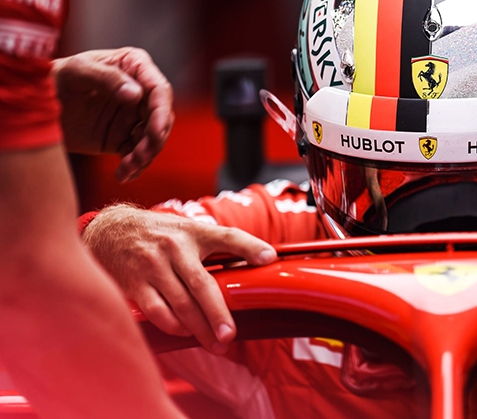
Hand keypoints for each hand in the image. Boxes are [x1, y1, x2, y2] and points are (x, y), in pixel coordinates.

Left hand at [53, 48, 173, 182]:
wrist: (34, 106)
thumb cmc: (54, 79)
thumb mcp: (77, 72)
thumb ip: (107, 78)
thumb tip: (136, 94)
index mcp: (134, 67)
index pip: (159, 90)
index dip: (161, 113)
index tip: (154, 133)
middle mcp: (139, 91)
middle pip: (161, 118)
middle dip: (154, 141)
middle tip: (138, 157)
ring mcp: (133, 116)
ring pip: (153, 139)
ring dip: (145, 157)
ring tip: (125, 169)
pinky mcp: (123, 137)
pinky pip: (138, 154)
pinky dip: (135, 168)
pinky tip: (123, 175)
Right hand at [83, 205, 277, 354]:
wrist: (110, 230)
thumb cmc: (160, 233)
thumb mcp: (190, 229)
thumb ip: (221, 243)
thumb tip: (262, 259)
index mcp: (193, 233)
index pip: (227, 236)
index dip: (250, 246)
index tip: (270, 258)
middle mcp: (174, 248)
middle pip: (202, 284)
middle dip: (218, 313)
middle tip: (230, 336)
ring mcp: (152, 266)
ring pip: (180, 304)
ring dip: (199, 328)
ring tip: (214, 343)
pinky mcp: (133, 284)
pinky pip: (157, 312)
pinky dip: (173, 326)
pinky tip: (185, 332)